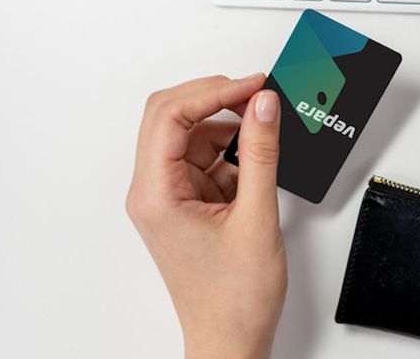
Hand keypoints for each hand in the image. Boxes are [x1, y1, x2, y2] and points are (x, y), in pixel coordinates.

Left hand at [126, 74, 286, 358]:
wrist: (231, 340)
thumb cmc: (234, 298)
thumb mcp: (256, 216)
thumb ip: (261, 152)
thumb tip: (263, 104)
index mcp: (155, 194)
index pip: (170, 116)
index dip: (214, 91)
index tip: (254, 86)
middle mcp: (153, 191)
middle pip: (172, 117)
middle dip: (215, 99)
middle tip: (257, 95)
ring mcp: (169, 197)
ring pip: (191, 135)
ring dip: (227, 128)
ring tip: (266, 133)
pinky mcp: (187, 203)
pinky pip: (205, 159)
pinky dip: (232, 153)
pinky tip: (257, 163)